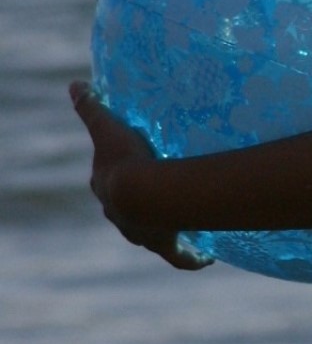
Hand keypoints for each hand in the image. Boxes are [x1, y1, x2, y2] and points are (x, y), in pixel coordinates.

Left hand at [69, 81, 211, 269]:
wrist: (142, 193)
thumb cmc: (124, 159)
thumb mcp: (106, 127)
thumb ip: (91, 106)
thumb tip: (74, 84)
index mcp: (105, 189)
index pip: (105, 182)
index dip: (115, 175)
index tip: (128, 168)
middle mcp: (119, 215)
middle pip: (126, 211)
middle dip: (139, 205)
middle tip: (159, 193)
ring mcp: (141, 233)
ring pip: (151, 235)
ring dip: (165, 230)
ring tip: (185, 223)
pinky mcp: (164, 245)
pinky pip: (179, 257)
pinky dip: (191, 259)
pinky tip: (206, 259)